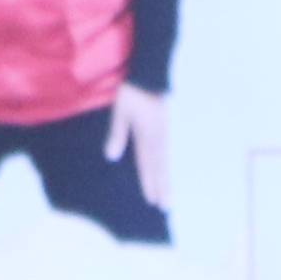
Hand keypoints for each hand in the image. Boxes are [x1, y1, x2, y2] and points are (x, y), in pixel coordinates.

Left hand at [106, 81, 169, 211]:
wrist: (150, 72)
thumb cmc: (132, 91)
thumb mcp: (121, 111)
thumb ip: (117, 134)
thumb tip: (112, 157)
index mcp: (147, 135)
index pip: (147, 164)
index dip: (149, 183)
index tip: (152, 201)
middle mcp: (158, 137)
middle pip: (160, 167)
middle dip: (162, 187)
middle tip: (166, 207)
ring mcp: (163, 133)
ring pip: (165, 161)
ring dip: (166, 179)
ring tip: (168, 196)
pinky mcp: (165, 127)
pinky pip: (165, 152)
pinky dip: (165, 165)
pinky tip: (165, 171)